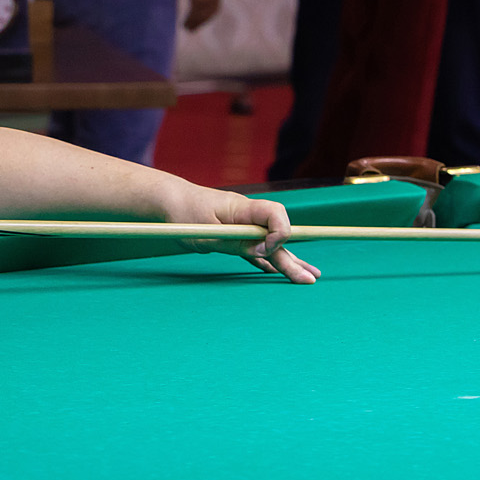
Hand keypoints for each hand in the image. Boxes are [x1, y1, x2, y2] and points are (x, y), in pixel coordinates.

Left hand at [172, 187, 318, 283]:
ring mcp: (241, 225)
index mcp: (243, 208)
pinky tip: (276, 271)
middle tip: (311, 278)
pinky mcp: (233, 234)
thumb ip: (236, 243)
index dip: (277, 234)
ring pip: (269, 244)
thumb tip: (263, 252)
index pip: (276, 215)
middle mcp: (247, 216)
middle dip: (294, 257)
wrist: (168, 200)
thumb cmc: (184, 214)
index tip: (261, 249)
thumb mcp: (208, 234)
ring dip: (287, 261)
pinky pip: (254, 248)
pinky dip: (265, 260)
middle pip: (278, 235)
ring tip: (307, 277)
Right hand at [183, 0, 221, 30]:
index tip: (199, 21)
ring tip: (186, 28)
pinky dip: (190, 21)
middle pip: (210, 13)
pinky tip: (184, 25)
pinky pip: (195, 14)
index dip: (207, 16)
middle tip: (192, 29)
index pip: (214, 7)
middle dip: (201, 22)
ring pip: (202, 16)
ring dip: (195, 23)